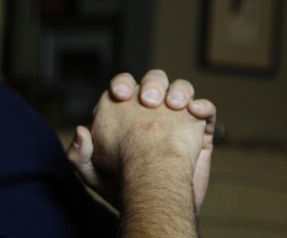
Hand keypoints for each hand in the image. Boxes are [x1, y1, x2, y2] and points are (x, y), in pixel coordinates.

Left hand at [67, 70, 215, 212]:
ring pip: (181, 89)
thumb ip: (79, 154)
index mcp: (124, 111)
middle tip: (149, 101)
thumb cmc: (122, 187)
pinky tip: (196, 112)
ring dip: (179, 90)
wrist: (157, 204)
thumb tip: (80, 130)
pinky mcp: (200, 131)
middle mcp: (151, 110)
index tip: (120, 96)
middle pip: (154, 81)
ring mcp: (176, 118)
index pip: (123, 86)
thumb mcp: (93, 174)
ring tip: (175, 104)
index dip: (121, 85)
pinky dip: (204, 106)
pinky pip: (206, 112)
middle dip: (153, 84)